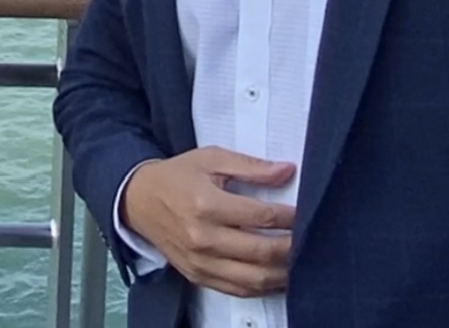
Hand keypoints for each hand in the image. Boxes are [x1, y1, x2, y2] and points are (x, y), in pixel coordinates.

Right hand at [120, 147, 295, 297]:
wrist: (138, 200)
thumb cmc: (177, 176)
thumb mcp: (211, 158)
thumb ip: (251, 166)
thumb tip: (287, 171)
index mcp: (206, 205)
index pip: (261, 217)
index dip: (290, 217)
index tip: (305, 212)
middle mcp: (203, 238)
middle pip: (262, 251)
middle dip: (293, 246)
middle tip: (310, 237)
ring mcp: (200, 261)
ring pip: (254, 278)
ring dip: (283, 272)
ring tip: (299, 260)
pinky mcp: (198, 276)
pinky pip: (238, 290)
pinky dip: (263, 287)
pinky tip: (277, 276)